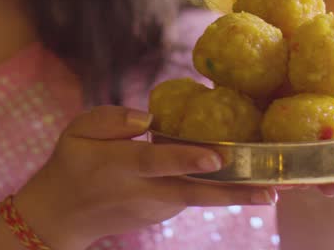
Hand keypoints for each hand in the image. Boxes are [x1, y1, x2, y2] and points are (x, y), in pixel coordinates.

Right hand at [13, 106, 276, 249]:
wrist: (60, 215)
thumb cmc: (71, 162)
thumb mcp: (77, 131)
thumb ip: (112, 119)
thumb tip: (151, 117)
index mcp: (120, 165)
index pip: (157, 161)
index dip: (186, 159)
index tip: (215, 156)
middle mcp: (143, 190)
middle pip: (192, 192)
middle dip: (231, 192)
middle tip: (268, 192)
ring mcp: (156, 207)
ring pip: (199, 197)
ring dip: (236, 194)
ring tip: (273, 186)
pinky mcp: (163, 212)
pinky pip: (194, 195)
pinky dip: (222, 191)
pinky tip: (252, 183)